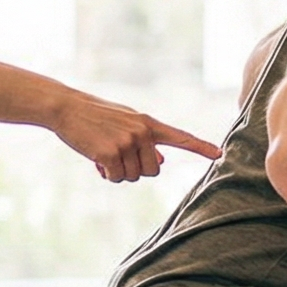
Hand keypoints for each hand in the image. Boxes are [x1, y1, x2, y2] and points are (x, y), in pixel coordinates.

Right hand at [50, 90, 223, 182]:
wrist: (66, 107)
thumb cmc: (96, 117)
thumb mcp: (125, 123)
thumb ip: (145, 141)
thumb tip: (160, 164)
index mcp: (148, 123)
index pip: (180, 137)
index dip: (201, 147)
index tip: (220, 154)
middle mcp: (142, 132)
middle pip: (153, 172)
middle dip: (135, 170)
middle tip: (116, 155)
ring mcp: (127, 142)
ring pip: (133, 177)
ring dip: (118, 172)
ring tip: (104, 153)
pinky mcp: (111, 153)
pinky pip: (117, 178)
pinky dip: (106, 174)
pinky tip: (96, 159)